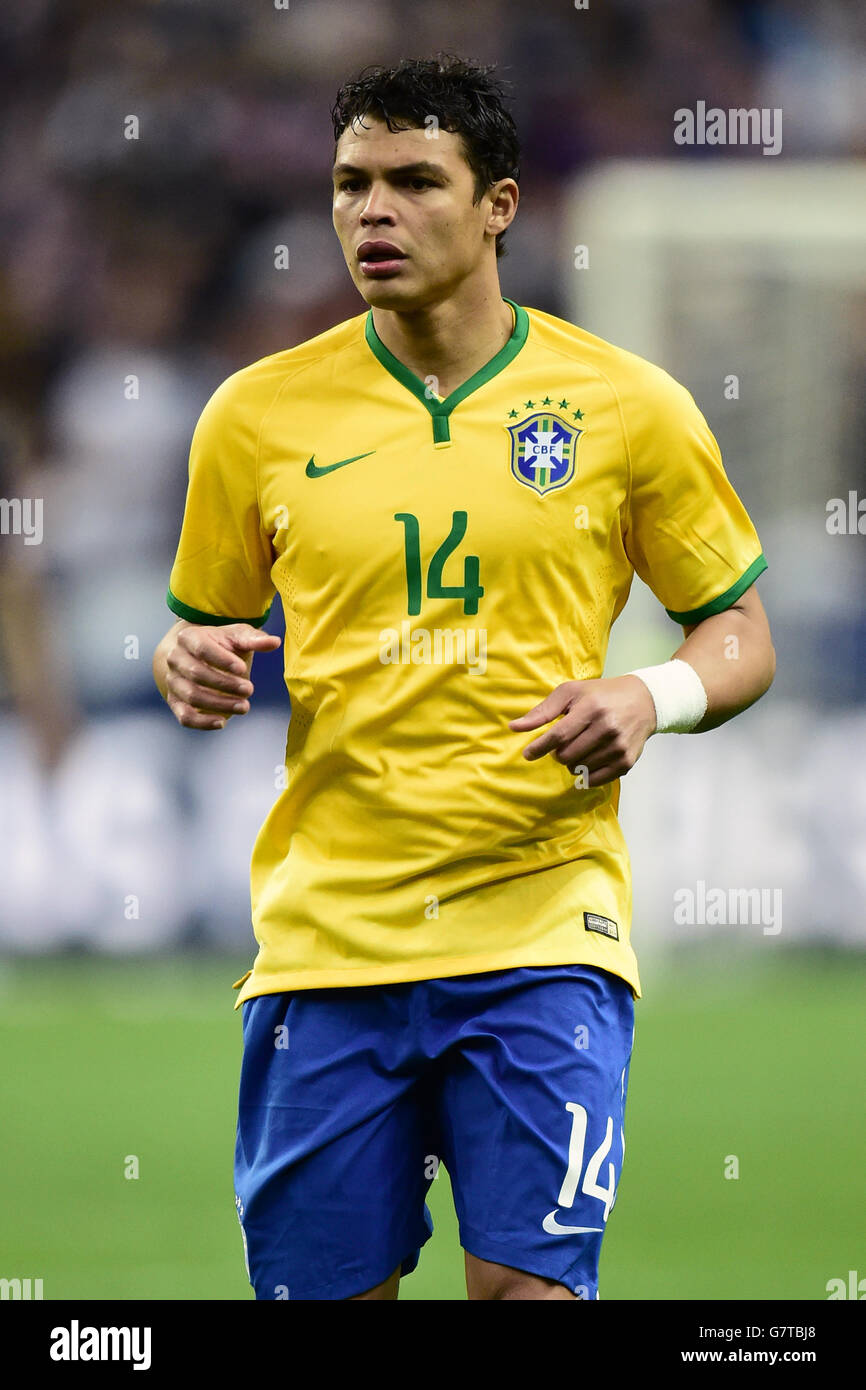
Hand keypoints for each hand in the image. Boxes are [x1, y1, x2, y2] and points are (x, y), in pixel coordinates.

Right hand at [161, 622, 280, 730]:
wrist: (199, 656)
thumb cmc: (222, 644)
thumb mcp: (238, 636)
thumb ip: (254, 639)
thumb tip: (275, 642)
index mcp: (188, 637)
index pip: (202, 648)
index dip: (222, 660)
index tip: (242, 669)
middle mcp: (175, 659)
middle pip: (196, 674)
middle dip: (225, 684)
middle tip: (249, 690)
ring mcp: (173, 681)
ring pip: (191, 696)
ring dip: (219, 704)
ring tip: (244, 707)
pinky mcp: (175, 701)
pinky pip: (184, 716)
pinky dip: (202, 722)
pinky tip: (223, 722)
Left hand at [508, 675, 656, 787]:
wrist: (644, 701)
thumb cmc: (601, 694)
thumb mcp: (571, 692)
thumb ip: (543, 711)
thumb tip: (514, 727)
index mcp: (591, 708)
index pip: (558, 735)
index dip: (539, 747)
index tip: (528, 754)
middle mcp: (607, 728)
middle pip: (566, 755)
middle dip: (557, 753)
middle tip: (563, 743)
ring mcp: (618, 747)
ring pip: (579, 768)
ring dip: (572, 762)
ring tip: (580, 747)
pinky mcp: (627, 761)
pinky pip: (595, 779)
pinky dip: (585, 773)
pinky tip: (588, 759)